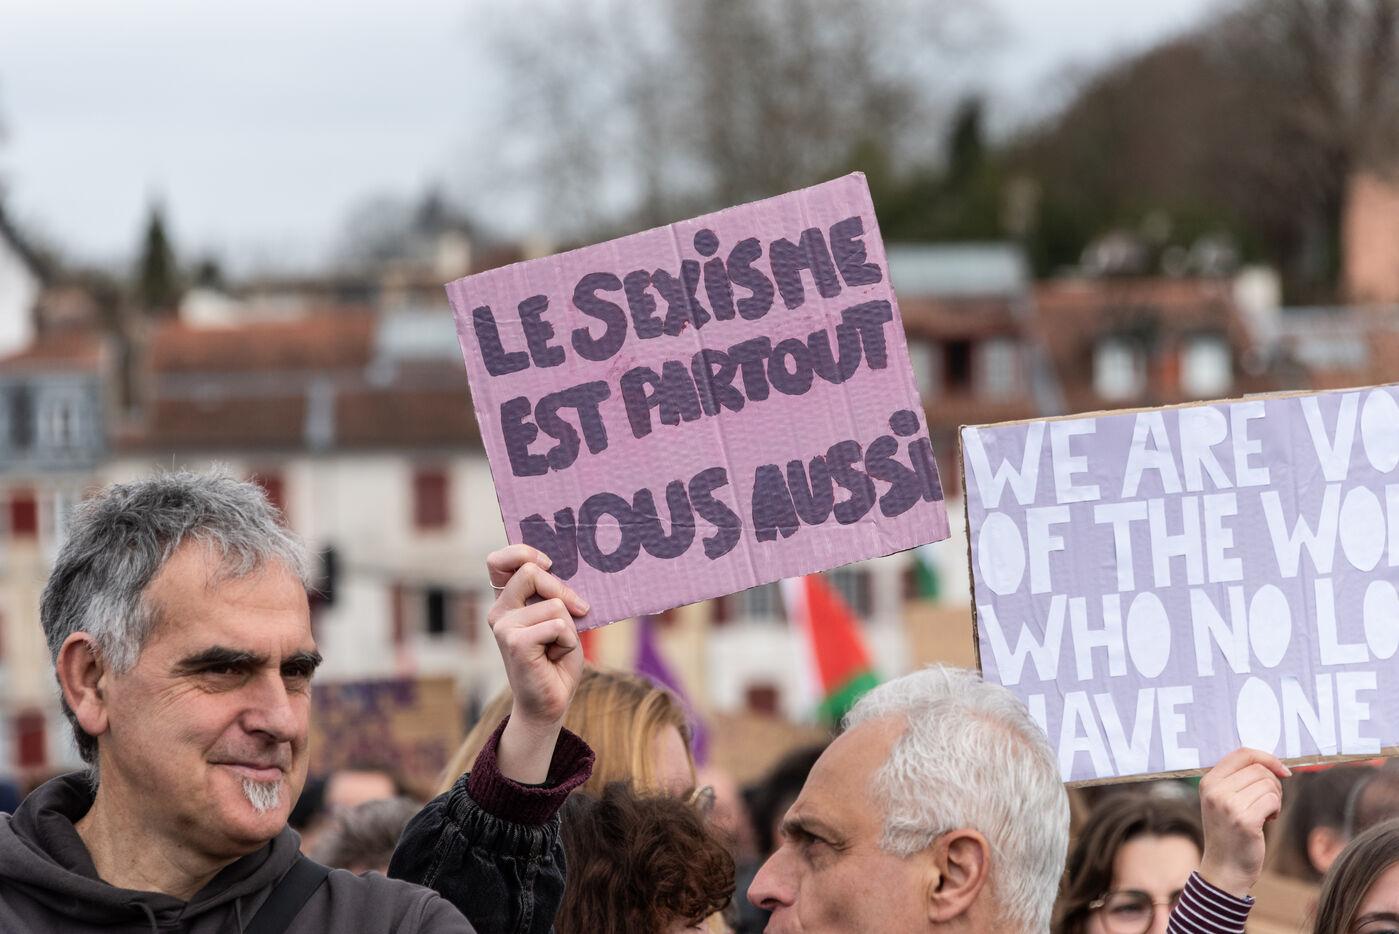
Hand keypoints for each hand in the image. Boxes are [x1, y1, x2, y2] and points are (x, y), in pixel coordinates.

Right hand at [486, 545, 588, 782]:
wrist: (551, 702)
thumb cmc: (557, 659)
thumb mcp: (560, 618)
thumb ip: (555, 595)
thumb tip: (564, 569)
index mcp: (506, 602)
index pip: (499, 561)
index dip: (522, 552)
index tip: (548, 563)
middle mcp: (499, 611)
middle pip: (531, 571)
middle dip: (562, 588)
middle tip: (579, 610)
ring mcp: (503, 626)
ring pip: (554, 604)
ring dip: (569, 628)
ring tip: (557, 647)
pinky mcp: (514, 642)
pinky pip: (558, 625)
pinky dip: (568, 642)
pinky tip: (555, 658)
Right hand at [1196, 747, 1289, 897]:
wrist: (1224, 869)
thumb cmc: (1229, 834)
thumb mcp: (1222, 801)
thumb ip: (1236, 780)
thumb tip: (1270, 762)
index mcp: (1208, 781)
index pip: (1241, 753)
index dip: (1266, 757)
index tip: (1282, 770)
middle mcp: (1215, 790)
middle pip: (1259, 768)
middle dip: (1274, 783)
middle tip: (1270, 801)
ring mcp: (1228, 805)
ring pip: (1268, 784)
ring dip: (1275, 798)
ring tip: (1267, 813)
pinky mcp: (1244, 820)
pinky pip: (1273, 800)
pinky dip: (1276, 809)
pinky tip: (1268, 820)